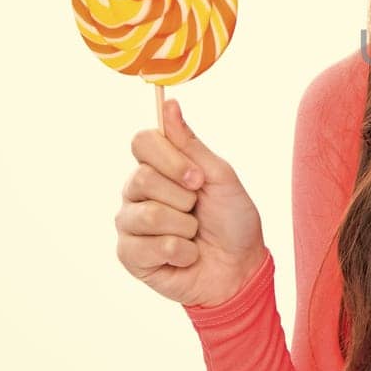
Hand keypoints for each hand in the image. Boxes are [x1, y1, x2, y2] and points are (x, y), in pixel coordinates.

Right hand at [115, 98, 267, 307]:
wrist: (241, 267)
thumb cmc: (233, 220)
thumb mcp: (219, 176)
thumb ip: (190, 143)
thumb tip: (169, 103)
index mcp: (157, 167)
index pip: (142, 142)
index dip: (171, 159)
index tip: (197, 178)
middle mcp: (136, 193)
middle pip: (141, 178)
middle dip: (183, 197)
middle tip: (198, 210)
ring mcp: (130, 224)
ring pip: (148, 215)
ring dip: (185, 228)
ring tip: (194, 235)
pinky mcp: (130, 255)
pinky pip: (151, 246)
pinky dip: (182, 252)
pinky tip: (186, 256)